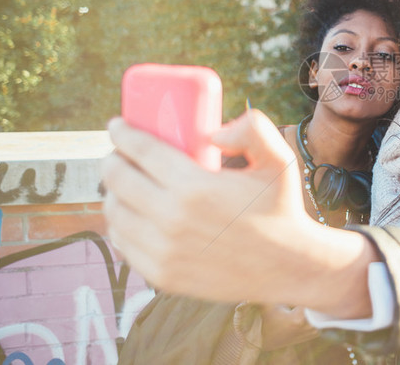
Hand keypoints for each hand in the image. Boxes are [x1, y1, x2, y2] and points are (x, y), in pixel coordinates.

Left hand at [102, 110, 376, 314]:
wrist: (287, 266)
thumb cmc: (280, 207)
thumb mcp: (278, 160)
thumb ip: (253, 129)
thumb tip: (212, 133)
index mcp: (195, 187)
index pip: (141, 151)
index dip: (122, 133)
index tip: (117, 126)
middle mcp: (172, 220)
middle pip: (118, 179)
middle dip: (112, 160)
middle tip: (119, 154)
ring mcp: (163, 251)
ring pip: (115, 211)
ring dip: (112, 192)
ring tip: (123, 183)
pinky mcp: (161, 274)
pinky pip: (123, 242)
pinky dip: (120, 224)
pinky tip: (128, 214)